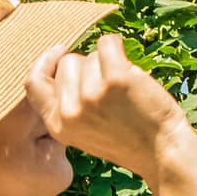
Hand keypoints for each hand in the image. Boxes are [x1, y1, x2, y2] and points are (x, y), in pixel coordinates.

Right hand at [23, 33, 189, 180]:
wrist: (163, 151)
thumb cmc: (127, 136)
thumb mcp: (83, 130)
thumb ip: (65, 103)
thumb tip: (59, 60)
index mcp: (58, 125)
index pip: (33, 82)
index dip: (46, 62)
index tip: (60, 51)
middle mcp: (70, 111)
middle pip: (67, 63)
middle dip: (87, 68)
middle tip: (110, 94)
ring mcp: (91, 95)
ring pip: (90, 55)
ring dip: (107, 65)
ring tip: (124, 92)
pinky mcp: (115, 79)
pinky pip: (107, 43)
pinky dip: (119, 48)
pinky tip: (132, 73)